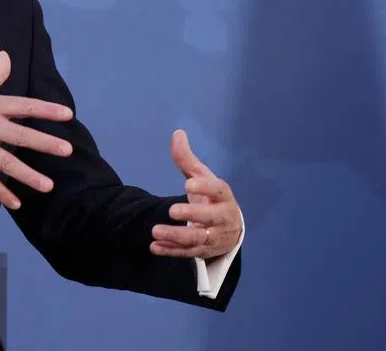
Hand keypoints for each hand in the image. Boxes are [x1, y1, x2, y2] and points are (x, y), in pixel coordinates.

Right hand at [0, 50, 73, 209]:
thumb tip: (6, 56)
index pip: (23, 106)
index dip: (46, 109)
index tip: (67, 114)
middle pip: (19, 135)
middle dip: (45, 143)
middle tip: (66, 150)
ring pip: (5, 163)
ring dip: (28, 175)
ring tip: (48, 185)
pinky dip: (0, 193)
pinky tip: (16, 203)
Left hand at [150, 129, 241, 259]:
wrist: (230, 229)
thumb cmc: (213, 198)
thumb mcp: (203, 177)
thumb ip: (188, 160)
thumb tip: (177, 133)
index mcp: (223, 196)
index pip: (218, 190)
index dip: (205, 187)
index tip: (188, 183)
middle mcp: (221, 218)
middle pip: (209, 218)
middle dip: (192, 214)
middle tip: (172, 210)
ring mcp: (213, 237)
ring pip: (197, 239)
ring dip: (176, 236)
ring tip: (154, 230)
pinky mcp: (203, 251)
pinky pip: (187, 253)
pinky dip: (171, 251)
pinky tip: (154, 247)